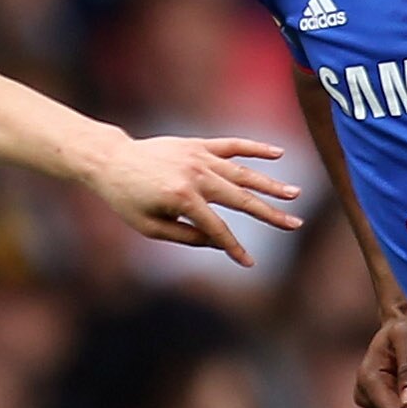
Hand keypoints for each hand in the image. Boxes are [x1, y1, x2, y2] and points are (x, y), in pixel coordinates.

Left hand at [87, 135, 302, 267]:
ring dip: (270, 184)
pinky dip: (255, 148)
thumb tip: (219, 243)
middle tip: (295, 224)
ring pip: (243, 172)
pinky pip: (232, 145)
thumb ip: (187, 236)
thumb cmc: (127, 199)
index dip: (234, 248)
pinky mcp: (198, 144)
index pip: (218, 228)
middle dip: (270, 214)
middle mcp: (195, 175)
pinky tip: (277, 154)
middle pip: (241, 199)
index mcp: (182, 199)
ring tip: (294, 194)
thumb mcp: (150, 227)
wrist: (111, 160)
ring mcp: (198, 157)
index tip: (248, 263)